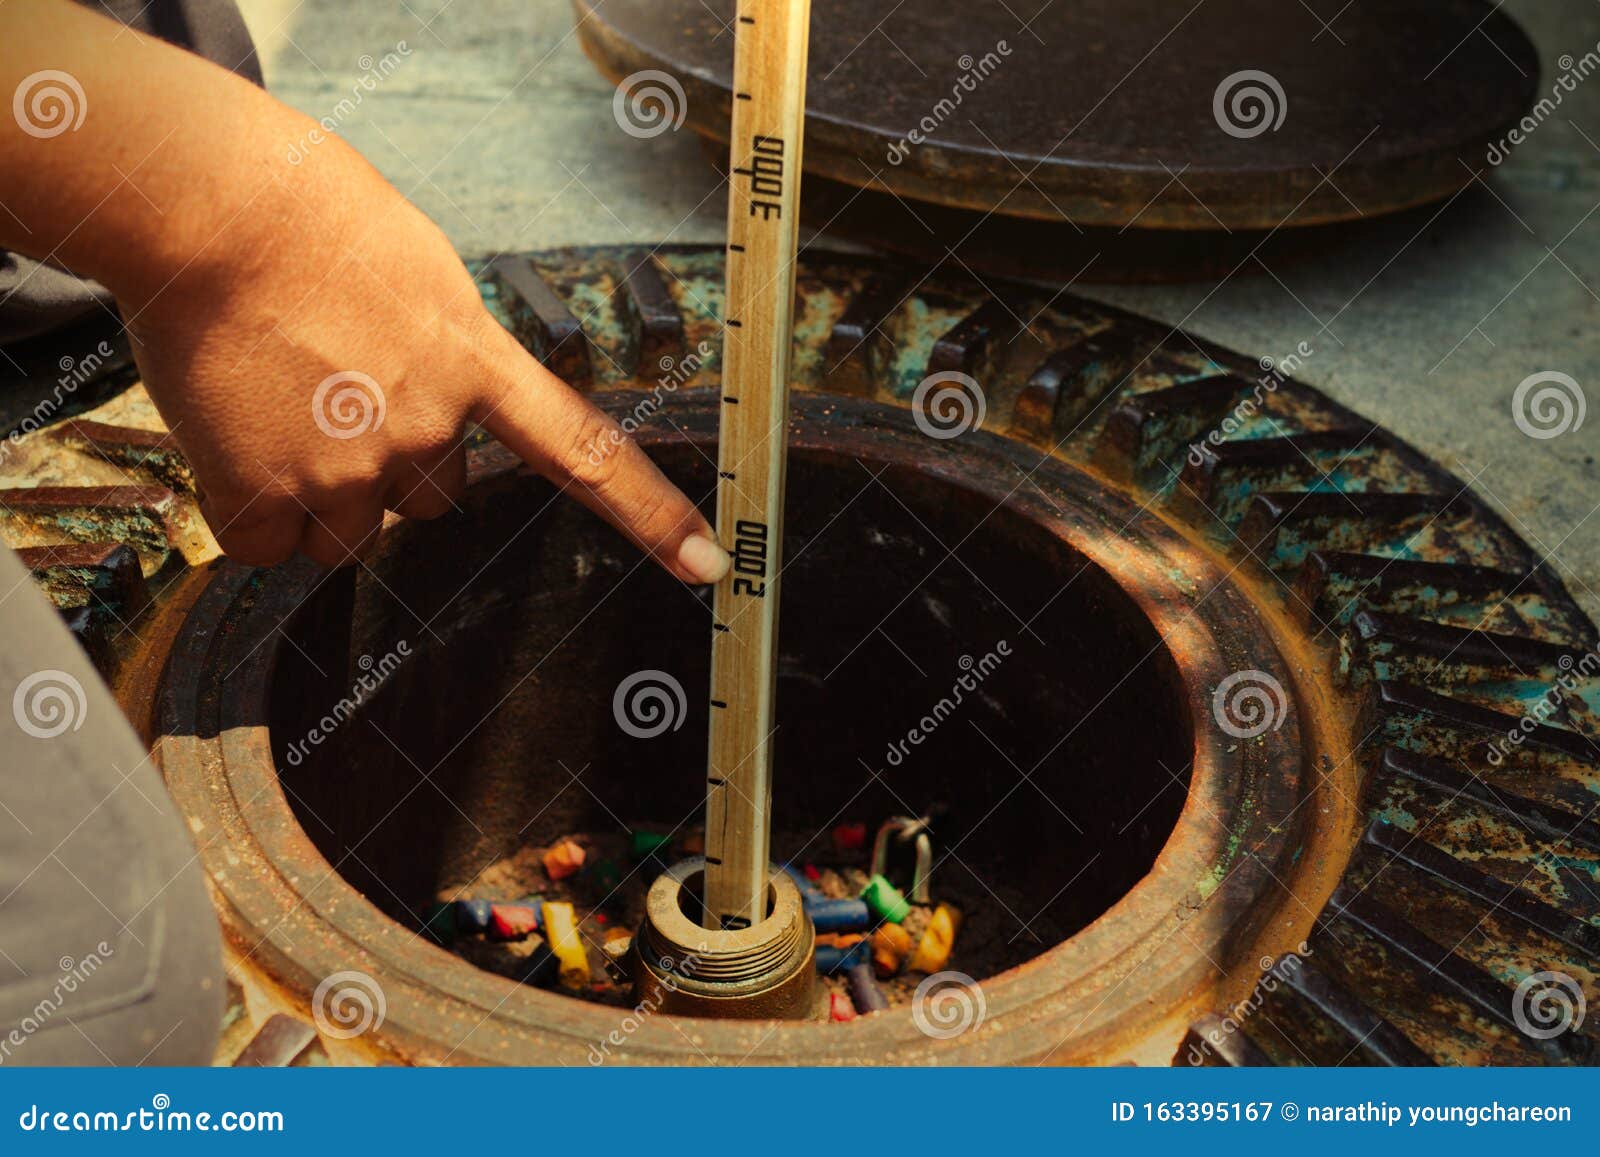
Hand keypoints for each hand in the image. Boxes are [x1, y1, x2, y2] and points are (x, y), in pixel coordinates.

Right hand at [129, 156, 727, 581]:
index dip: (650, 518)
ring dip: (320, 493)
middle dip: (392, 470)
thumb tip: (443, 408)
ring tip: (280, 408)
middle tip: (337, 394)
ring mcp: (348, 466)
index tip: (707, 563)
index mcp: (475, 363)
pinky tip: (237, 439)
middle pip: (431, 504)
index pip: (584, 453)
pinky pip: (271, 547)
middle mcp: (426, 427)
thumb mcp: (425, 278)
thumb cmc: (314, 222)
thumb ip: (451, 358)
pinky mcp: (265, 492)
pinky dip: (255, 511)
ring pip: (348, 536)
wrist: (212, 209)